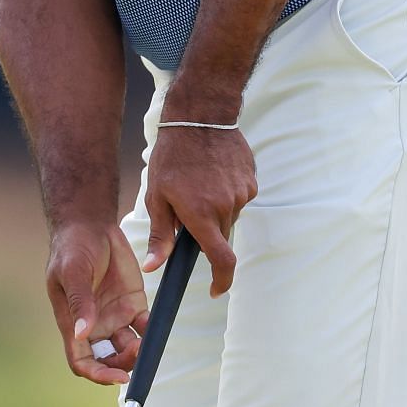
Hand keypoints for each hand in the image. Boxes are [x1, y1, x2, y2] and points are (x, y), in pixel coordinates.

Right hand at [45, 220, 149, 385]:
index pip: (81, 360)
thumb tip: (81, 333)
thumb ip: (80, 302)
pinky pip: (144, 327)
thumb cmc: (73, 245)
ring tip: (147, 341)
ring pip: (128, 348)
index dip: (98, 374)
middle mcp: (93, 323)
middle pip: (107, 360)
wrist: (91, 223)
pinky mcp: (132, 303)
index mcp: (72, 320)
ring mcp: (113, 314)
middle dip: (122, 364)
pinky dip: (152, 333)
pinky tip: (156, 329)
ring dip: (138, 352)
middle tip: (137, 352)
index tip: (118, 376)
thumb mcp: (73, 271)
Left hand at [142, 125, 256, 295]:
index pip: (221, 260)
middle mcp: (226, 207)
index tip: (216, 290)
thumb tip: (154, 267)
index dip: (222, 280)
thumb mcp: (157, 195)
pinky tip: (212, 171)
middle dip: (206, 232)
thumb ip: (161, 234)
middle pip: (221, 236)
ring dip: (215, 209)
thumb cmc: (171, 156)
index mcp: (201, 214)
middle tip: (187, 207)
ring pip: (229, 215)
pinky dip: (226, 193)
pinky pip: (239, 197)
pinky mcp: (251, 180)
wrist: (200, 116)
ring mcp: (242, 193)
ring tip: (198, 181)